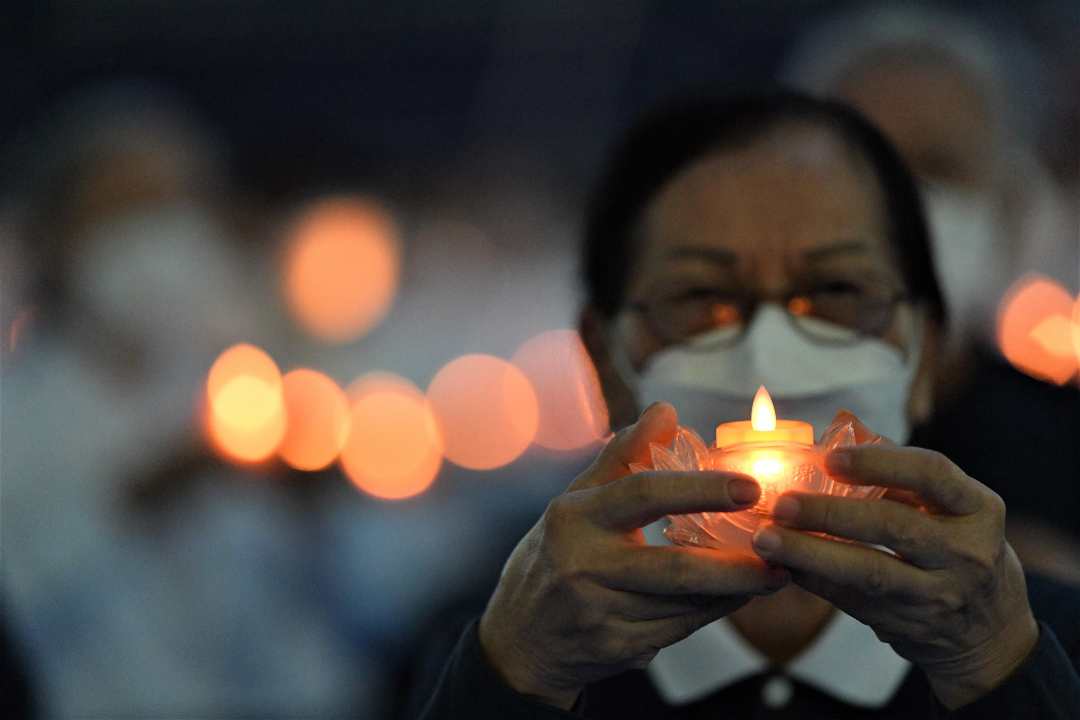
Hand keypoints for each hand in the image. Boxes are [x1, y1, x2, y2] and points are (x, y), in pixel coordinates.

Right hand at [479, 403, 788, 708]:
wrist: (520, 639)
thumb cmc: (554, 556)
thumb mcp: (575, 501)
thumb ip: (623, 456)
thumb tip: (666, 411)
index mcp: (575, 517)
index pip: (642, 494)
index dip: (700, 489)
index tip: (750, 487)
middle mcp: (584, 565)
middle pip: (675, 568)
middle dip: (737, 566)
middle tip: (782, 553)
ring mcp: (601, 613)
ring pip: (687, 605)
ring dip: (736, 591)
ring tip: (776, 572)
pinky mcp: (617, 648)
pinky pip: (681, 629)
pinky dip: (714, 612)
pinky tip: (737, 596)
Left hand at [751, 435, 1036, 708]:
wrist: (992, 632)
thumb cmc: (958, 547)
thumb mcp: (953, 509)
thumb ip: (901, 473)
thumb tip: (838, 429)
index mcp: (978, 508)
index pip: (931, 474)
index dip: (879, 462)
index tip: (829, 457)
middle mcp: (966, 552)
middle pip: (893, 526)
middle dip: (830, 513)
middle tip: (781, 503)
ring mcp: (940, 594)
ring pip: (869, 573)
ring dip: (811, 553)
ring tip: (766, 539)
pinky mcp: (910, 626)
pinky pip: (853, 601)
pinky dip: (814, 581)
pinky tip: (781, 564)